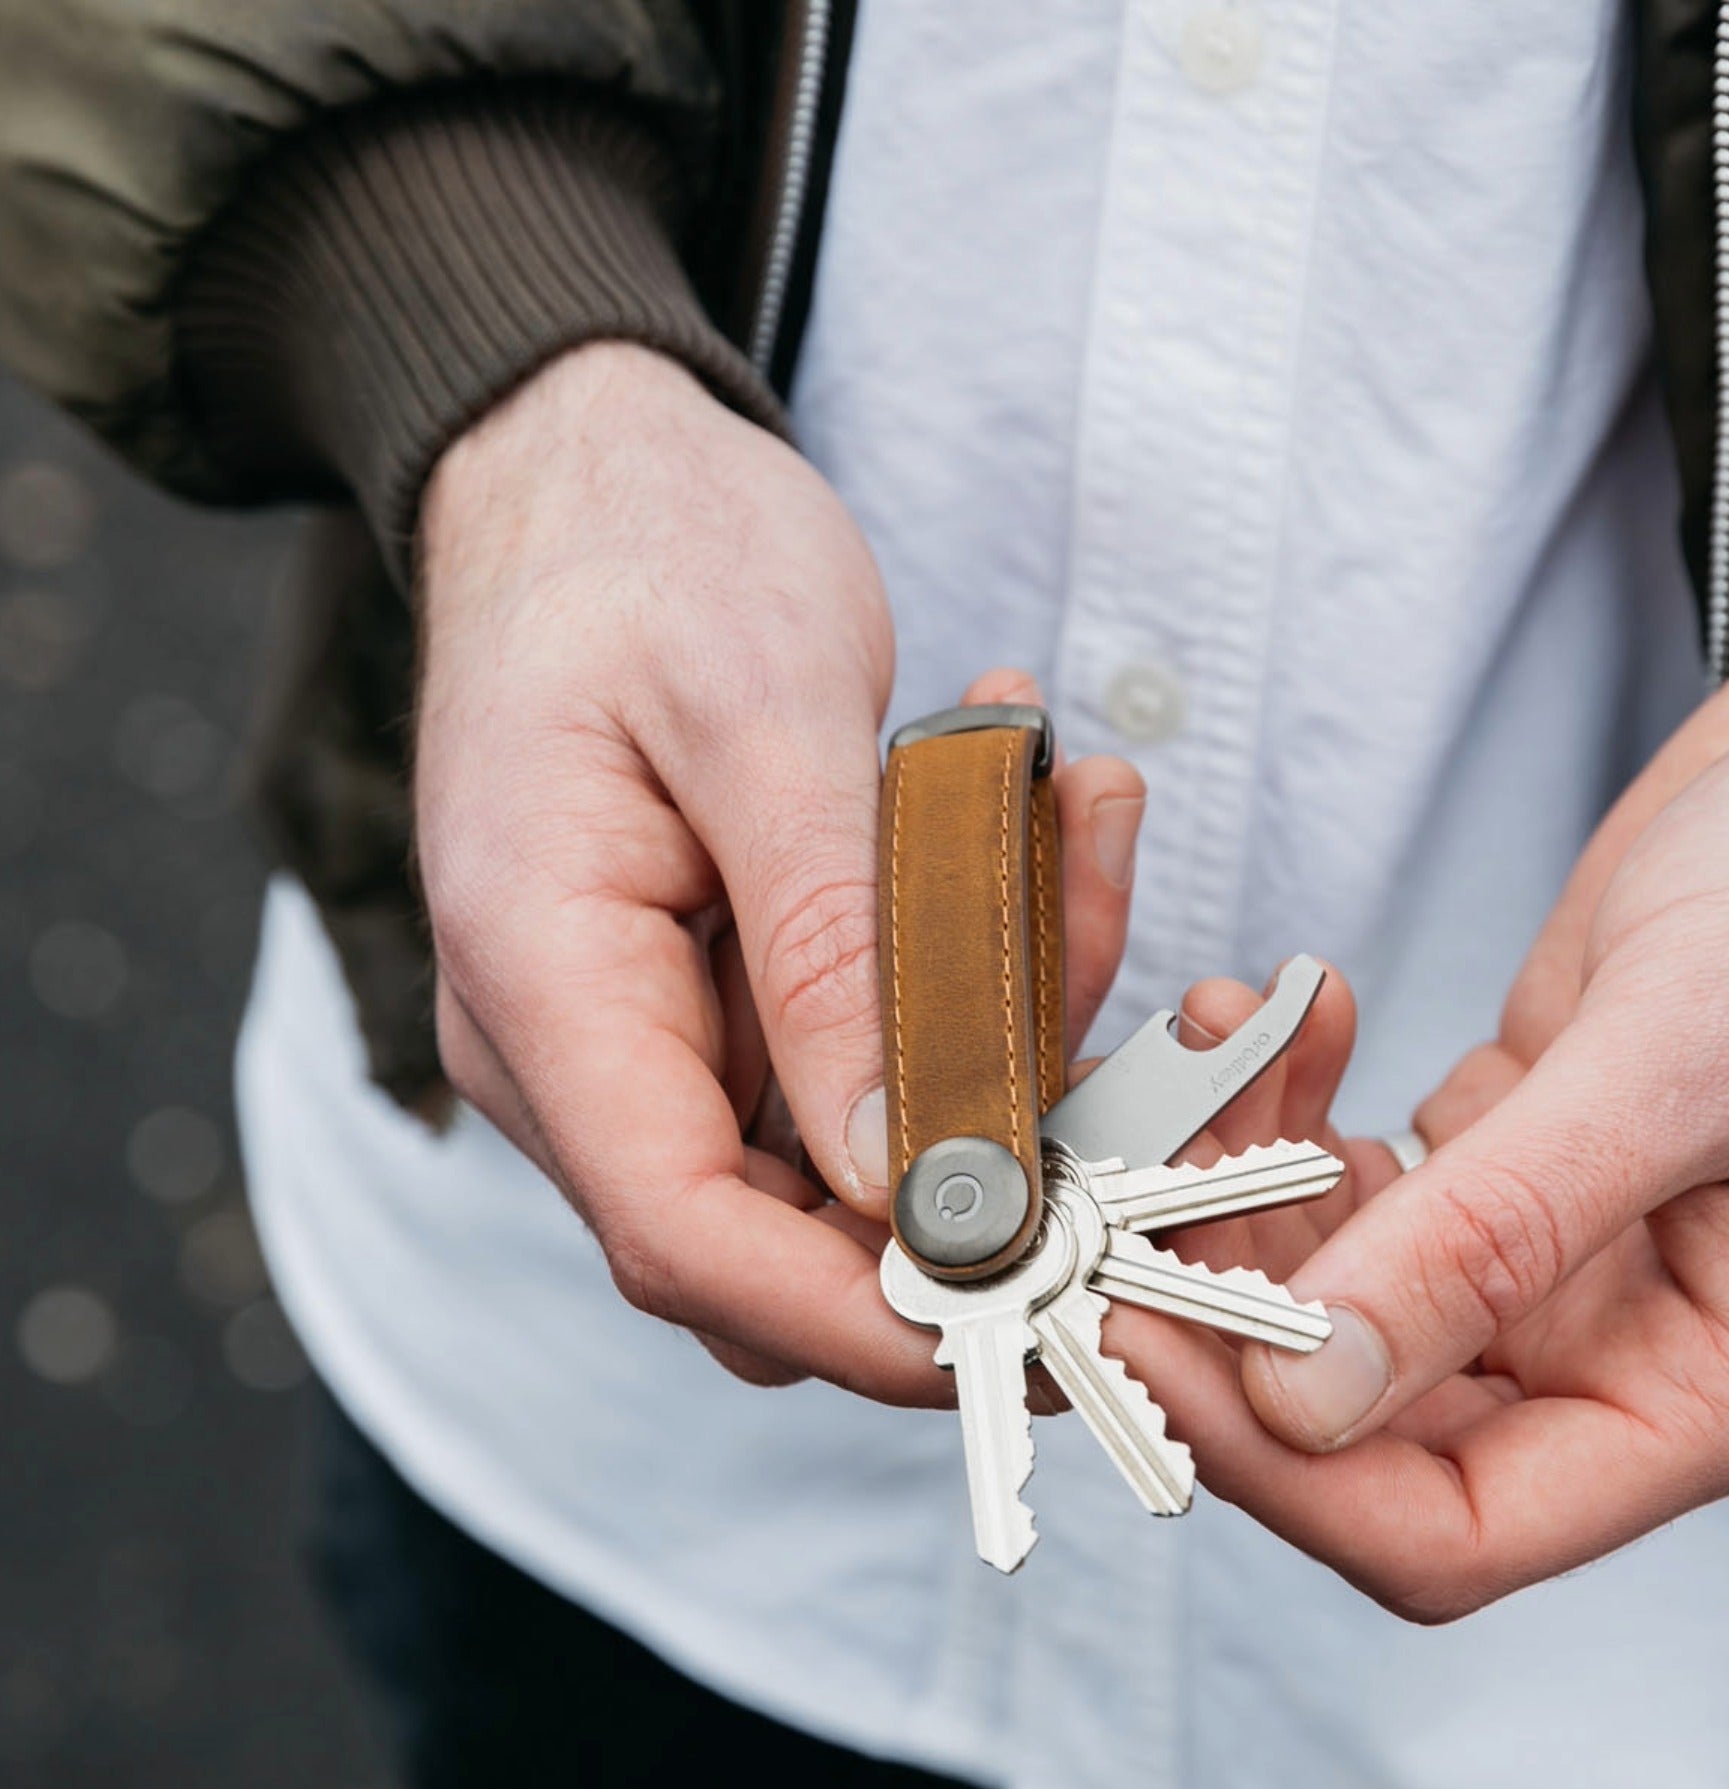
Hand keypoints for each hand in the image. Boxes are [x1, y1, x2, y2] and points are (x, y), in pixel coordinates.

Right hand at [416, 342, 1142, 1398]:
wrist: (588, 472)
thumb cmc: (652, 554)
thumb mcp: (763, 717)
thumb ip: (832, 953)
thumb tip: (904, 1175)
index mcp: (542, 978)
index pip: (684, 1232)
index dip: (861, 1307)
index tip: (1040, 1302)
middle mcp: (578, 1044)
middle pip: (777, 1232)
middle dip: (970, 1178)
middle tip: (1117, 1023)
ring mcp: (650, 1029)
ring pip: (850, 1148)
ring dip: (1000, 1035)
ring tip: (1074, 821)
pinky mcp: (724, 999)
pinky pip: (871, 1053)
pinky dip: (975, 974)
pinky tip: (1032, 818)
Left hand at [1117, 638, 1728, 1617]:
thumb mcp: (1685, 1058)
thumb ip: (1501, 1233)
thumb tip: (1309, 1392)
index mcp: (1707, 1388)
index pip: (1453, 1528)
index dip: (1280, 1470)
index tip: (1145, 1342)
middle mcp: (1620, 1352)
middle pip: (1364, 1429)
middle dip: (1230, 1318)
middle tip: (1125, 1194)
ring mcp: (1555, 1265)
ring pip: (1336, 1305)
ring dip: (1244, 1198)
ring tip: (1213, 1055)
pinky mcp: (1505, 1174)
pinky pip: (1354, 1198)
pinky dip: (1291, 1127)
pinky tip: (1279, 1029)